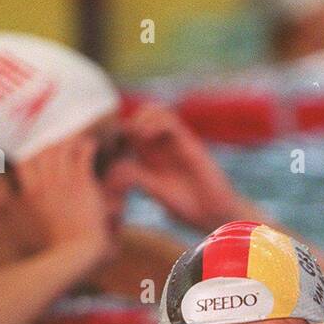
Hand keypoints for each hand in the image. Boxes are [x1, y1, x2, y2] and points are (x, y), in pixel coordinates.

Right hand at [15, 135, 114, 257]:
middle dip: (53, 143)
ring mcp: (62, 181)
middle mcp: (44, 184)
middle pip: (43, 150)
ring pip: (62, 148)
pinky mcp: (81, 182)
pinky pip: (83, 153)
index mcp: (31, 194)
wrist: (77, 252)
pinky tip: (93, 146)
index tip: (42, 152)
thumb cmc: (57, 246)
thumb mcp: (26, 227)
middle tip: (65, 143)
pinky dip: (88, 146)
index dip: (33, 153)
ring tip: (79, 142)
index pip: (25, 162)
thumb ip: (14, 210)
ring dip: (71, 142)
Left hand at [121, 104, 254, 230]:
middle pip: (139, 117)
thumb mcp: (153, 191)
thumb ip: (135, 176)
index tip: (108, 144)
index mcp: (149, 159)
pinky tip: (145, 136)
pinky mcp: (187, 140)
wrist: (214, 212)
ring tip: (136, 135)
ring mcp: (174, 142)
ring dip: (140, 117)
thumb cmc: (187, 207)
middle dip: (128, 121)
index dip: (117, 133)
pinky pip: (168, 118)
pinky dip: (153, 121)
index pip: (128, 134)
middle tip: (123, 137)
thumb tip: (113, 166)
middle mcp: (160, 147)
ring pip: (153, 111)